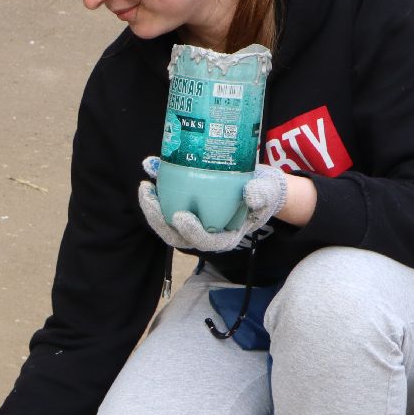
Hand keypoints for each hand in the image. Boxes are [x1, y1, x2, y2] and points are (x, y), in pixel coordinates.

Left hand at [137, 158, 287, 252]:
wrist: (257, 185)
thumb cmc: (264, 193)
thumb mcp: (267, 193)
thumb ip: (261, 194)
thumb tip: (249, 192)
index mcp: (224, 237)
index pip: (204, 242)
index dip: (190, 232)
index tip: (180, 216)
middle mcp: (205, 235)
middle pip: (176, 236)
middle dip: (159, 220)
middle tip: (151, 197)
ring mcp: (192, 223)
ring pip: (166, 224)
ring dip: (152, 208)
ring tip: (146, 187)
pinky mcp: (184, 209)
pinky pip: (166, 206)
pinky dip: (156, 193)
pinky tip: (150, 172)